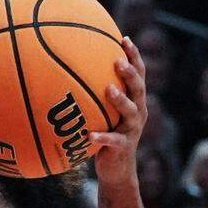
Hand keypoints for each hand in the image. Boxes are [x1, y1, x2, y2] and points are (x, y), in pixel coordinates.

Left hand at [88, 36, 146, 186]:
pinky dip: (102, 137)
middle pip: (139, 88)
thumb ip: (95, 95)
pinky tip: (89, 134)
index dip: (134, 56)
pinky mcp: (123, 147)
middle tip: (117, 61)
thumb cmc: (106, 136)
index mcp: (135, 101)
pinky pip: (113, 140)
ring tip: (108, 89)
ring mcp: (132, 130)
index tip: (124, 39)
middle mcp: (138, 112)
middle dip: (130, 73)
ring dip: (120, 100)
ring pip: (130, 111)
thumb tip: (68, 73)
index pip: (139, 74)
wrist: (117, 169)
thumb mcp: (103, 114)